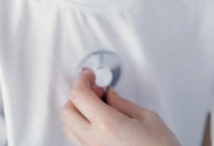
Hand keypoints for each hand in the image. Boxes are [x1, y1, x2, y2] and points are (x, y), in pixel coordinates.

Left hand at [60, 69, 180, 145]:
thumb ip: (122, 103)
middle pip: (66, 111)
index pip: (79, 95)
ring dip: (78, 111)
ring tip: (99, 106)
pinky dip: (82, 126)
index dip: (82, 80)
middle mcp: (93, 141)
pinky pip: (77, 140)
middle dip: (77, 95)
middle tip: (95, 89)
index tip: (89, 75)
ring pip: (68, 127)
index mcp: (107, 126)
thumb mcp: (147, 118)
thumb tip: (108, 94)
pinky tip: (99, 121)